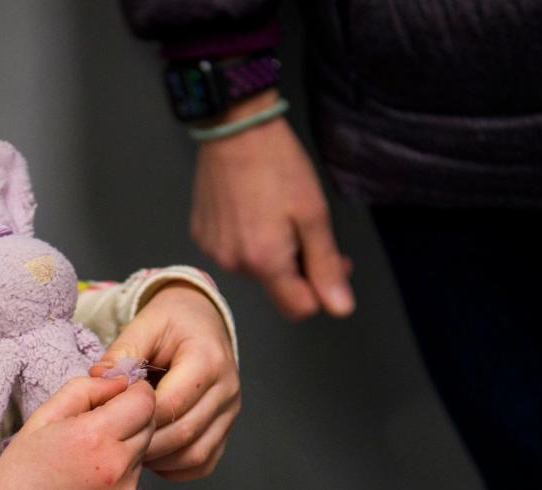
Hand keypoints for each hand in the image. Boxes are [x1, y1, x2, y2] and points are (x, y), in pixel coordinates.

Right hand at [0, 376, 154, 489]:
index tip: (117, 400)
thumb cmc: (19, 474)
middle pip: (148, 428)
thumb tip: (120, 381)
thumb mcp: (42, 418)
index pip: (145, 401)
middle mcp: (117, 467)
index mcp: (96, 436)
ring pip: (139, 460)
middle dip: (128, 423)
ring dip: (121, 456)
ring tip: (83, 469)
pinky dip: (116, 489)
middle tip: (93, 435)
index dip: (133, 394)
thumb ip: (84, 390)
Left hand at [90, 284, 239, 480]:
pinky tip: (151, 457)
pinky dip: (176, 467)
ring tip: (129, 448)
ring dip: (159, 459)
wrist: (201, 322)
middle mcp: (226, 390)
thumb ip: (122, 353)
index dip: (137, 418)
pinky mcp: (226, 429)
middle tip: (111, 441)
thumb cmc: (170, 323)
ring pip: (195, 454)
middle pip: (183, 433)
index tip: (108, 418)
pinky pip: (203, 462)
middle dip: (144, 443)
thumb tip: (99, 378)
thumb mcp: (144, 325)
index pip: (170, 404)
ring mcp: (230, 413)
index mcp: (208, 361)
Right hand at [191, 91, 354, 319]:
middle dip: (297, 268)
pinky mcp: (202, 236)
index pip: (298, 308)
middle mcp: (234, 264)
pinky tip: (252, 210)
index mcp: (265, 262)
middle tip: (308, 230)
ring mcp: (214, 251)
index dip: (320, 291)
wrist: (234, 129)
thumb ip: (326, 266)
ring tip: (274, 213)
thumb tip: (339, 308)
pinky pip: (233, 252)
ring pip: (255, 269)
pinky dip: (248, 239)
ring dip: (271, 252)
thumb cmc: (276, 164)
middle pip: (277, 288)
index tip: (331, 263)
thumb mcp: (314, 214)